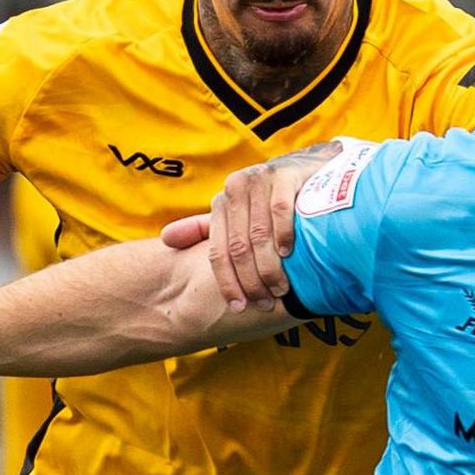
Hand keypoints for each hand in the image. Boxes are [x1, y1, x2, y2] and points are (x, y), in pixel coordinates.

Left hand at [201, 142, 339, 311]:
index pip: (218, 251)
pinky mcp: (285, 175)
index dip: (227, 283)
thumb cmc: (271, 197)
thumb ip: (205, 227)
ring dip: (269, 267)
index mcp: (221, 202)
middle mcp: (236, 188)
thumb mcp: (237, 211)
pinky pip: (280, 211)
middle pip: (238, 247)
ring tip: (280, 289)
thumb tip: (164, 239)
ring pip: (258, 235)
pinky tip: (288, 254)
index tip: (240, 307)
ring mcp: (260, 180)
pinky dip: (283, 235)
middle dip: (250, 281)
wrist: (309, 167)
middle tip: (265, 302)